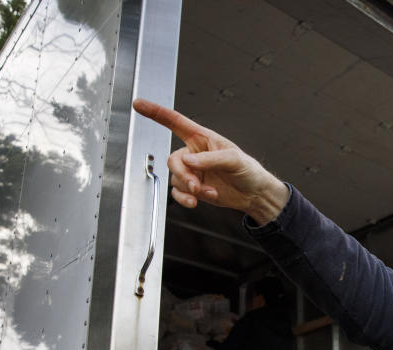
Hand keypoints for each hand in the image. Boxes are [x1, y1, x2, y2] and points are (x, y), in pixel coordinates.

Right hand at [131, 99, 288, 223]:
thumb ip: (210, 159)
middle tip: (197, 186)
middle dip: (184, 175)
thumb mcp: (234, 160)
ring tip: (208, 193)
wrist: (253, 194)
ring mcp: (193, 171)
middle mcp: (194, 153)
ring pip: (176, 179)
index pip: (176, 122)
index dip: (156, 113)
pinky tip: (196, 202)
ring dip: (190, 189)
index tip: (139, 104)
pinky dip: (185, 199)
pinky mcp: (193, 188)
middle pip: (174, 160)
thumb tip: (189, 161)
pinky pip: (178, 192)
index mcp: (203, 138)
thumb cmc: (248, 170)